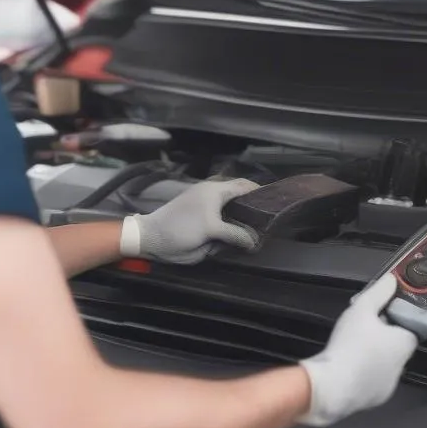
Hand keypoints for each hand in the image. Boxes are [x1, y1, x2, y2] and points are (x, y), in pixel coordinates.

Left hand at [120, 177, 260, 264]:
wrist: (150, 238)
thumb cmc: (179, 230)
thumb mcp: (210, 232)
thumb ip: (234, 234)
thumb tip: (254, 241)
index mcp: (215, 191)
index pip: (245, 186)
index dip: (262, 193)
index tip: (277, 204)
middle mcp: (212, 193)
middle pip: (240, 195)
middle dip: (254, 206)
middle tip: (269, 221)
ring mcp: (204, 202)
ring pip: (232, 206)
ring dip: (243, 215)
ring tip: (257, 229)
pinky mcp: (199, 214)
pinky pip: (221, 215)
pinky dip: (231, 221)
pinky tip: (238, 233)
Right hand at [296, 273, 416, 426]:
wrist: (331, 388)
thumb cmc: (349, 346)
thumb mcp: (361, 309)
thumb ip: (379, 292)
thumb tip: (392, 280)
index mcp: (404, 343)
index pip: (411, 328)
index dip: (395, 320)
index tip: (379, 315)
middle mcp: (402, 366)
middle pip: (396, 346)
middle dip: (382, 338)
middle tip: (362, 329)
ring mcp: (390, 385)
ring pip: (385, 365)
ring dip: (374, 357)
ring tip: (352, 349)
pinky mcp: (376, 399)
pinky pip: (374, 382)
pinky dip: (365, 374)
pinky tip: (349, 367)